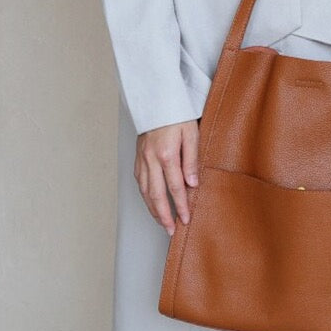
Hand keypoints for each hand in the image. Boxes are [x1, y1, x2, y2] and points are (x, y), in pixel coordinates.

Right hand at [134, 120, 198, 235]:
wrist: (157, 100)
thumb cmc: (178, 115)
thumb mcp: (192, 134)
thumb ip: (192, 160)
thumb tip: (192, 184)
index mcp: (167, 154)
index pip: (175, 187)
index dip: (181, 205)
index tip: (186, 218)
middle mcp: (151, 159)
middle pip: (156, 195)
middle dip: (164, 215)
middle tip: (171, 230)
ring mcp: (142, 159)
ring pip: (145, 191)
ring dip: (153, 209)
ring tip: (162, 222)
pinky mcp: (138, 157)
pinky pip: (140, 181)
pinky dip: (145, 195)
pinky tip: (151, 202)